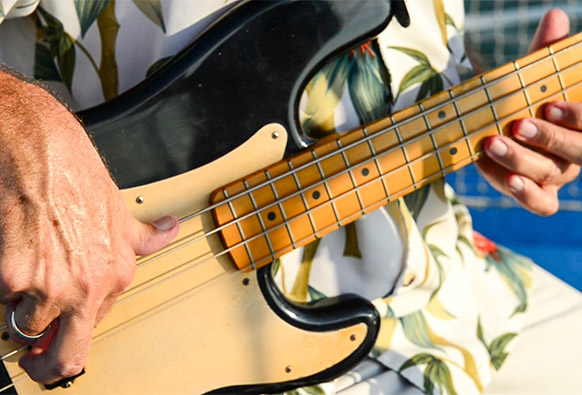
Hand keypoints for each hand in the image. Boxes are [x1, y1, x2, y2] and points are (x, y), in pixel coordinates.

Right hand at [0, 71, 179, 383]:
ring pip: (24, 327)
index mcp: (116, 276)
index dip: (68, 338)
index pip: (91, 334)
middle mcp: (88, 287)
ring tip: (25, 275)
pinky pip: (2, 302)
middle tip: (33, 358)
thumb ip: (145, 236)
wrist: (44, 149)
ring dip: (19, 309)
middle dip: (45, 364)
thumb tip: (169, 230)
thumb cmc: (78, 177)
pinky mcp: (13, 276)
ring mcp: (51, 285)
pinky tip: (13, 256)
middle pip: (64, 358)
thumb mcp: (122, 212)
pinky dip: (3, 287)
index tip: (55, 338)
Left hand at [477, 9, 580, 215]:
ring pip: (549, 175)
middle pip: (575, 152)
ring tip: (492, 144)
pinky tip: (506, 180)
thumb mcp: (534, 77)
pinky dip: (525, 195)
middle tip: (517, 126)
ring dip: (521, 161)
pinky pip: (541, 204)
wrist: (502, 129)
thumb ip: (546, 53)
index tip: (551, 106)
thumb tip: (554, 16)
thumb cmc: (527, 101)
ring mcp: (558, 176)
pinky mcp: (537, 194)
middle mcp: (577, 152)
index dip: (576, 116)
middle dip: (547, 139)